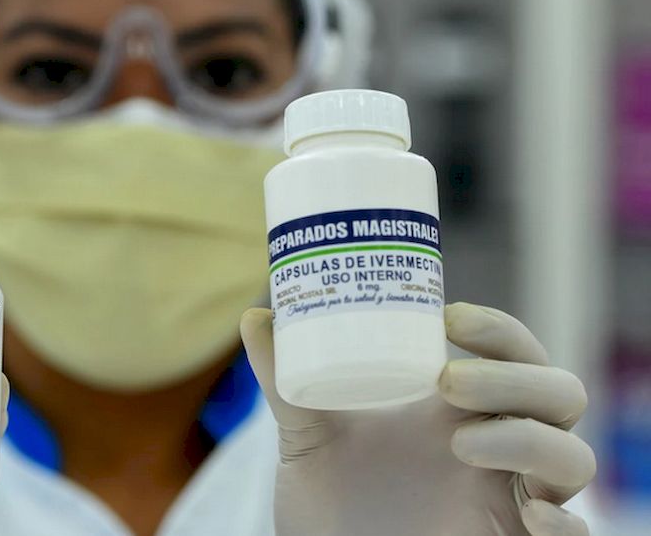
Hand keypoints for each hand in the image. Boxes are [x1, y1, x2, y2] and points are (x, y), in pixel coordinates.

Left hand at [241, 302, 594, 535]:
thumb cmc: (328, 505)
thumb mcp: (305, 437)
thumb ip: (283, 380)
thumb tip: (256, 316)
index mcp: (455, 409)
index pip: (512, 352)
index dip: (499, 330)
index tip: (450, 317)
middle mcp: (495, 446)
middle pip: (557, 392)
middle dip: (514, 376)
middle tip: (447, 382)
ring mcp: (512, 496)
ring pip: (574, 455)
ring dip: (528, 438)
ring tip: (459, 444)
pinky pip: (575, 530)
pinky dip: (563, 519)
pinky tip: (527, 513)